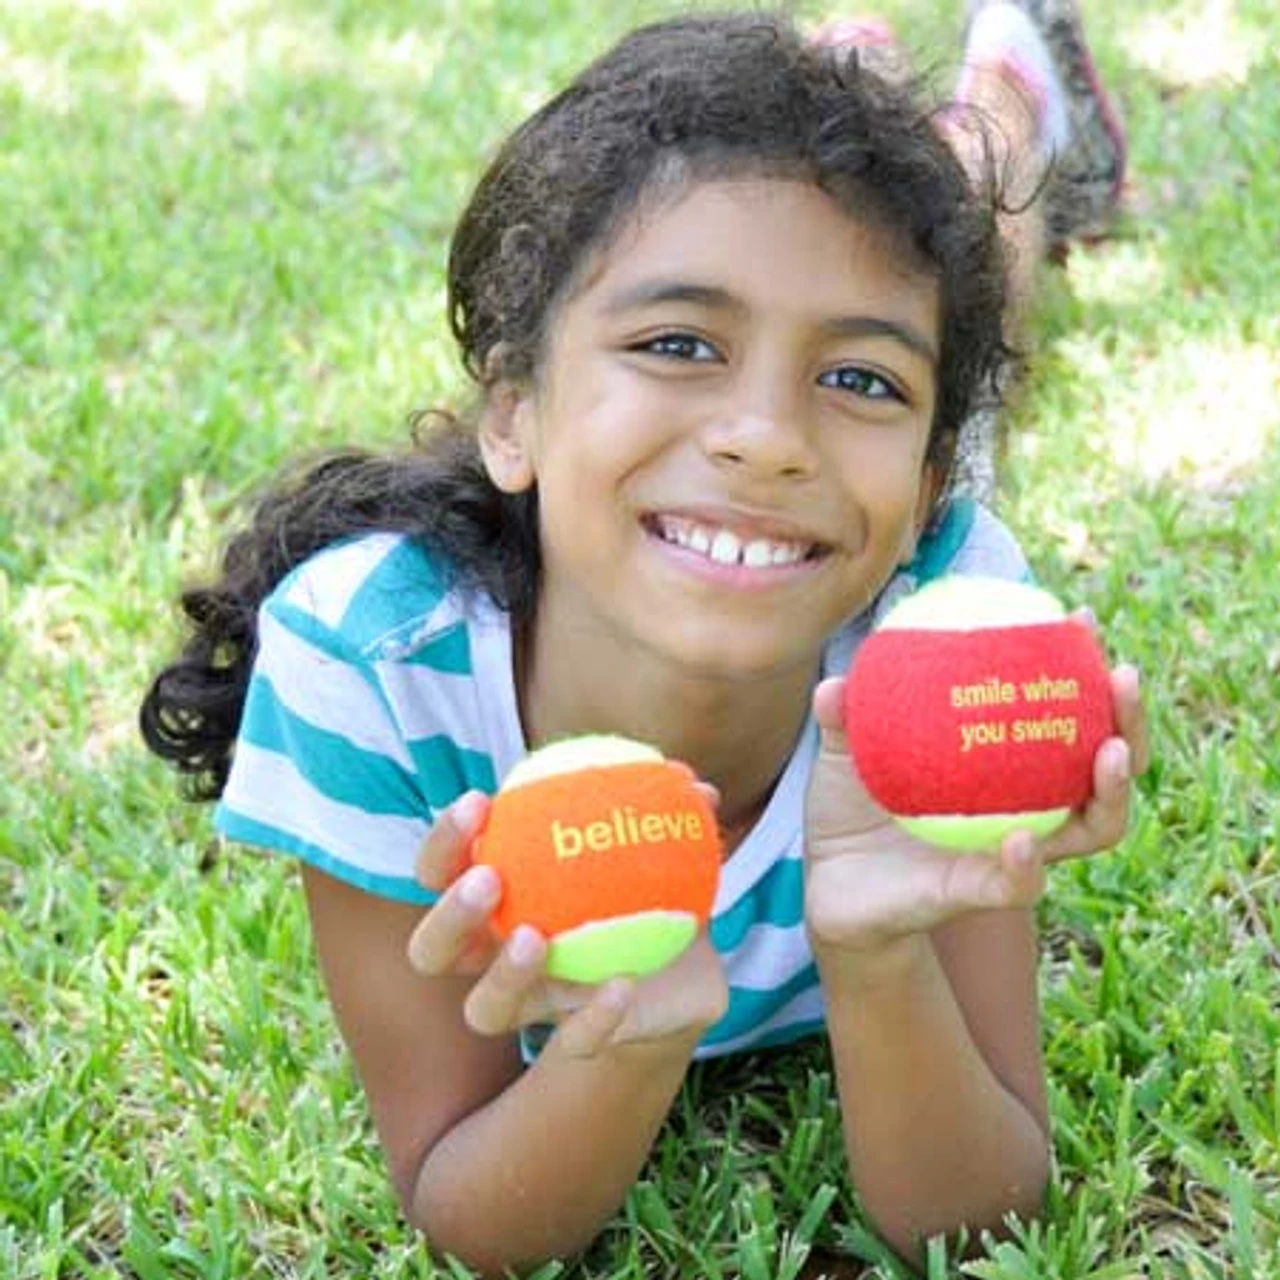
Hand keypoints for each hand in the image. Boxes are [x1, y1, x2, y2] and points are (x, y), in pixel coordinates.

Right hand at [406, 790, 728, 1056]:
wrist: (681, 974)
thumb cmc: (645, 890)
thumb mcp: (656, 850)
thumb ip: (662, 815)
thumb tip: (690, 779)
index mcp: (498, 900)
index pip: (442, 871)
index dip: (446, 840)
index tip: (480, 801)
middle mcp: (497, 958)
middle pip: (433, 951)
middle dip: (450, 914)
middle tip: (490, 879)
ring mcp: (534, 1006)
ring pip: (484, 1009)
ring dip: (503, 973)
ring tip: (535, 939)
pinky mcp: (578, 1040)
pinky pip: (574, 1041)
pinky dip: (594, 1017)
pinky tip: (622, 984)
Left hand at [803, 661, 1148, 953]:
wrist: (830, 887)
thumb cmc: (848, 811)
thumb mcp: (841, 754)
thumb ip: (842, 716)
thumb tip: (836, 682)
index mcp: (1003, 768)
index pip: (1061, 715)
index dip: (1081, 669)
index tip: (1079, 620)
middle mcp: (1026, 807)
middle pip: (1105, 766)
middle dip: (1129, 722)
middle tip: (1124, 676)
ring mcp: (1012, 853)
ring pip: (1092, 828)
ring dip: (1112, 790)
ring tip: (1109, 751)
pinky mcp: (982, 896)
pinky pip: (1018, 885)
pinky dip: (1026, 865)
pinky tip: (1024, 838)